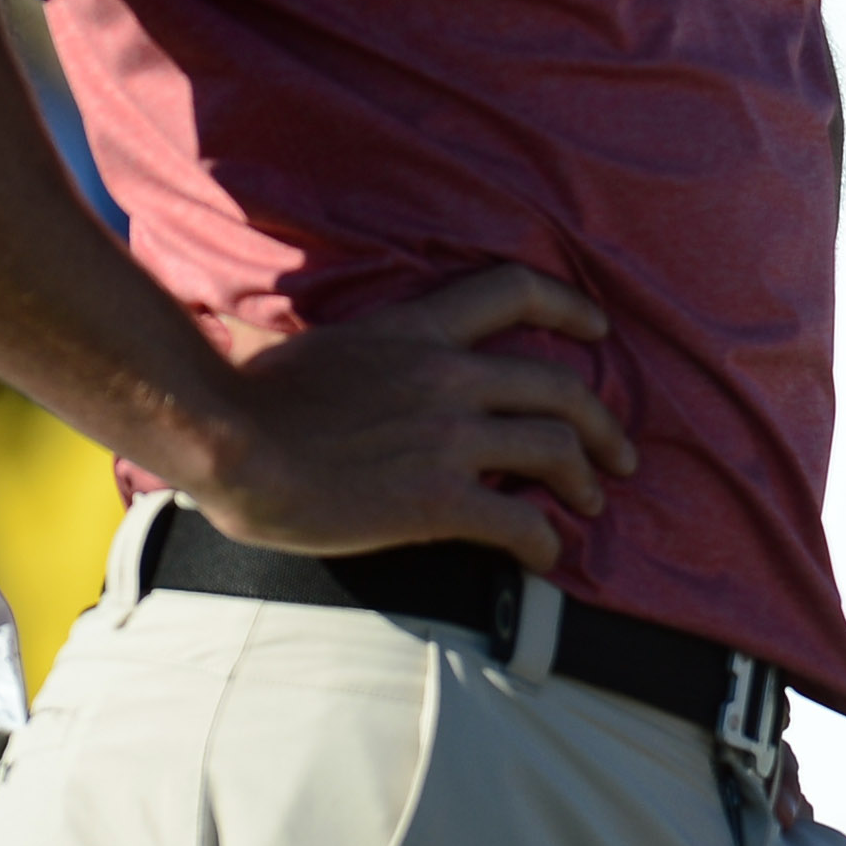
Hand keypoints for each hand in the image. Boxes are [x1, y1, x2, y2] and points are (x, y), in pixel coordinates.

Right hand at [178, 267, 638, 571]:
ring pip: (555, 448)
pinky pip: (518, 519)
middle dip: (601, 424)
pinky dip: (543, 539)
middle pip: (560, 387)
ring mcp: (449, 435)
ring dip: (584, 479)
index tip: (599, 332)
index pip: (514, 290)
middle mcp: (448, 374)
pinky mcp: (438, 496)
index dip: (570, 308)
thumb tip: (338, 346)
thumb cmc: (251, 401)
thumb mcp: (323, 345)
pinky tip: (543, 554)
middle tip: (616, 455)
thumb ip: (363, 346)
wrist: (229, 443)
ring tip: (589, 504)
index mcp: (418, 329)